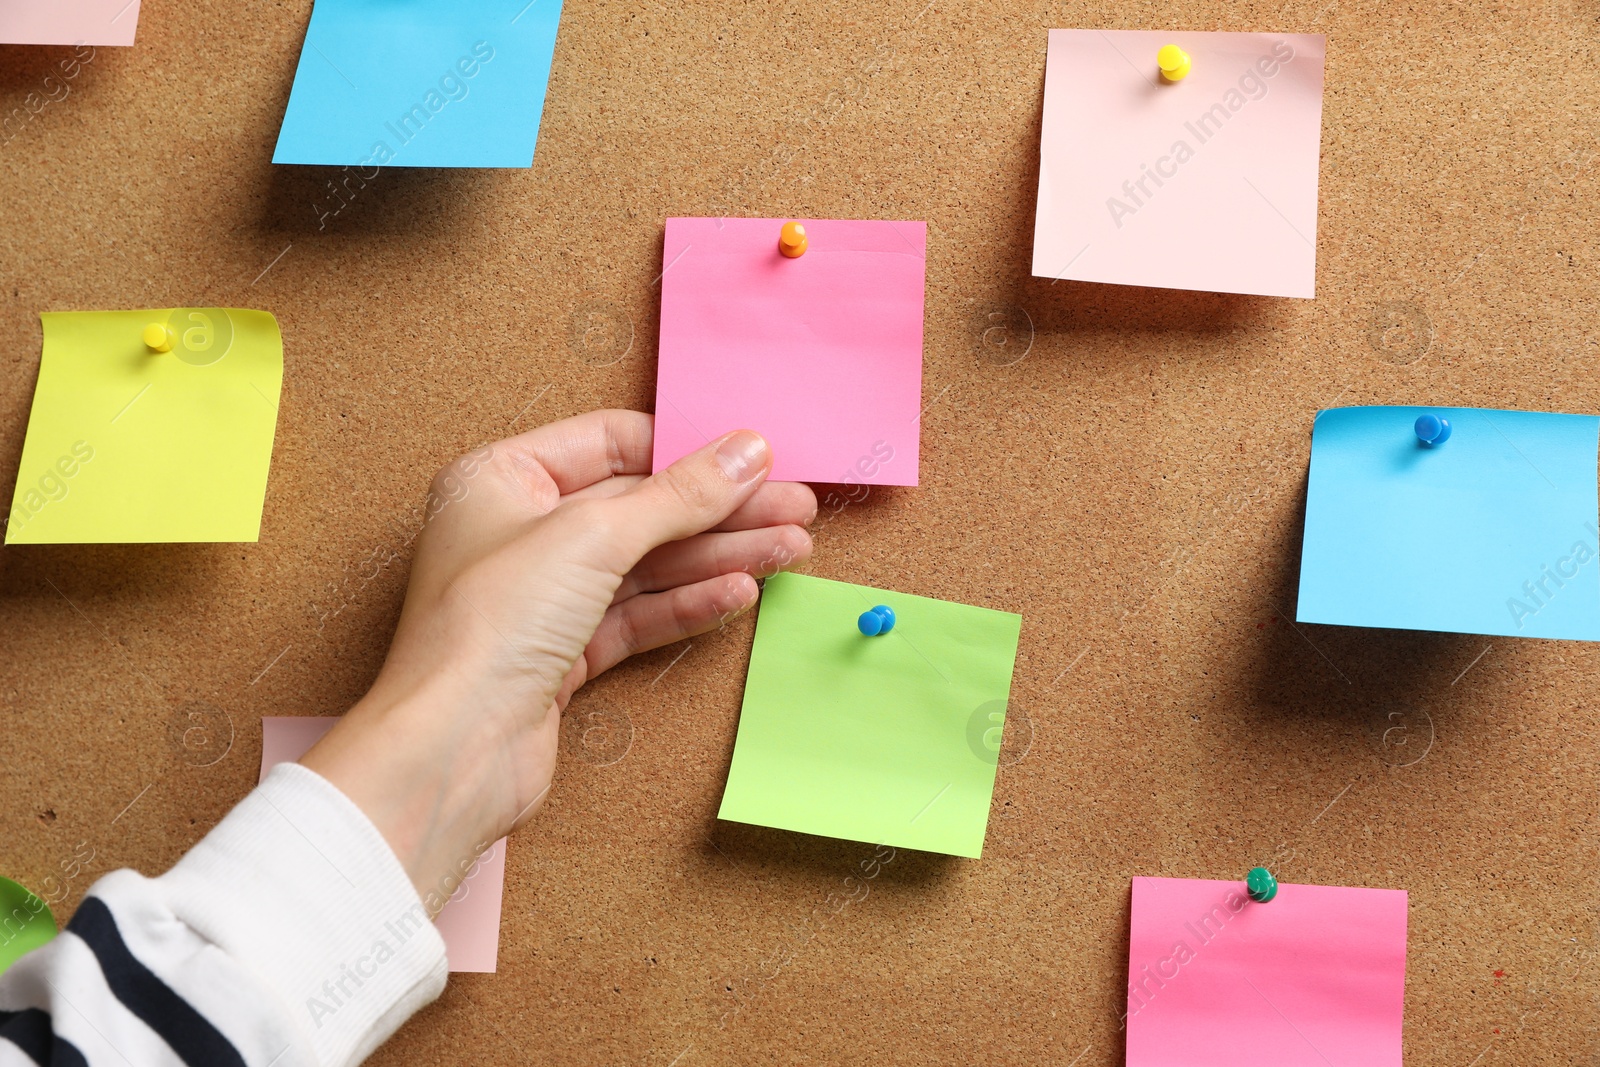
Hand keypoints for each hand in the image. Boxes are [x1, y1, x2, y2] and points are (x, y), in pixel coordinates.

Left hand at [301, 411, 814, 909]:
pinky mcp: (561, 654)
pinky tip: (739, 592)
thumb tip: (746, 452)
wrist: (454, 750)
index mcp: (500, 478)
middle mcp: (518, 532)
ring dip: (720, 556)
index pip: (610, 442)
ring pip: (646, 564)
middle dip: (719, 510)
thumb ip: (679, 494)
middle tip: (794, 507)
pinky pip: (637, 615)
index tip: (754, 455)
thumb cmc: (489, 626)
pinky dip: (689, 604)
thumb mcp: (595, 534)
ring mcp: (541, 597)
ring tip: (790, 551)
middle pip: (639, 507)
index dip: (685, 448)